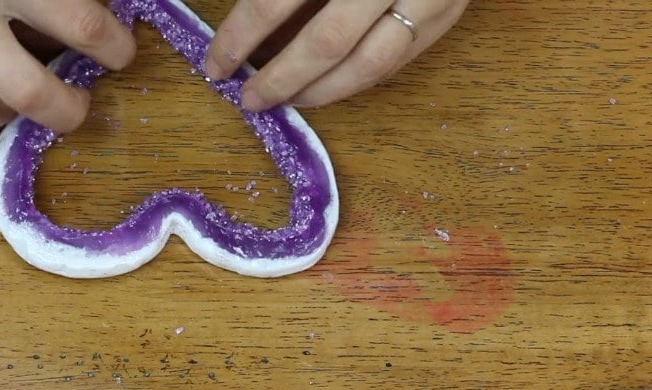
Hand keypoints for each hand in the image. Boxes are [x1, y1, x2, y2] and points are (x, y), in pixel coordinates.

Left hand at [205, 1, 469, 111]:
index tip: (215, 64)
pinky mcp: (451, 11)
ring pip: (370, 63)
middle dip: (281, 78)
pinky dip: (359, 80)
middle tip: (249, 98)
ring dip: (322, 93)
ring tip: (287, 100)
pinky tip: (329, 86)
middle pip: (326, 41)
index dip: (239, 37)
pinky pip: (401, 60)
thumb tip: (243, 19)